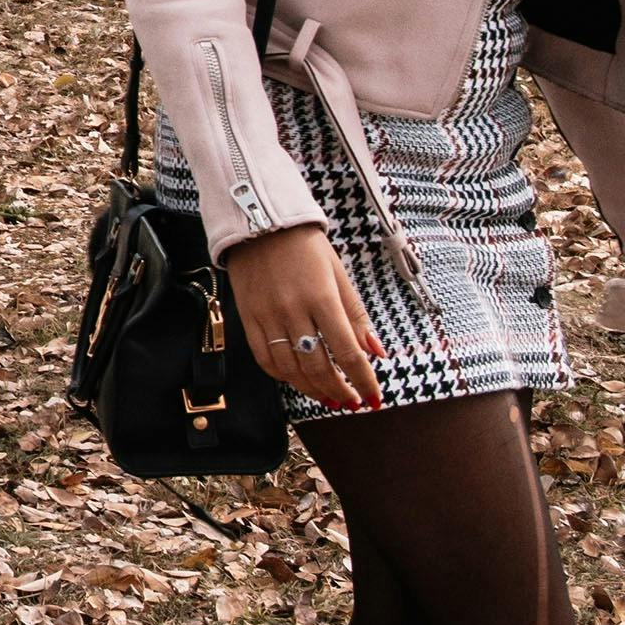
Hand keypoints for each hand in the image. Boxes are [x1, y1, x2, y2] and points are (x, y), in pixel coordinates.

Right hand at [221, 224, 381, 413]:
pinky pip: (264, 358)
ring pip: (290, 369)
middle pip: (319, 367)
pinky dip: (283, 376)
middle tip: (352, 402)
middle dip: (340, 391)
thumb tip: (376, 352)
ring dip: (312, 389)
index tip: (374, 399)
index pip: (348, 352)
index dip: (364, 381)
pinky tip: (297, 380)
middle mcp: (294, 310)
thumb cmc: (306, 246)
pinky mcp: (248, 318)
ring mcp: (268, 316)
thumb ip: (356, 316)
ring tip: (328, 397)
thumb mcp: (338, 275)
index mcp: (322, 298)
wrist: (259, 222)